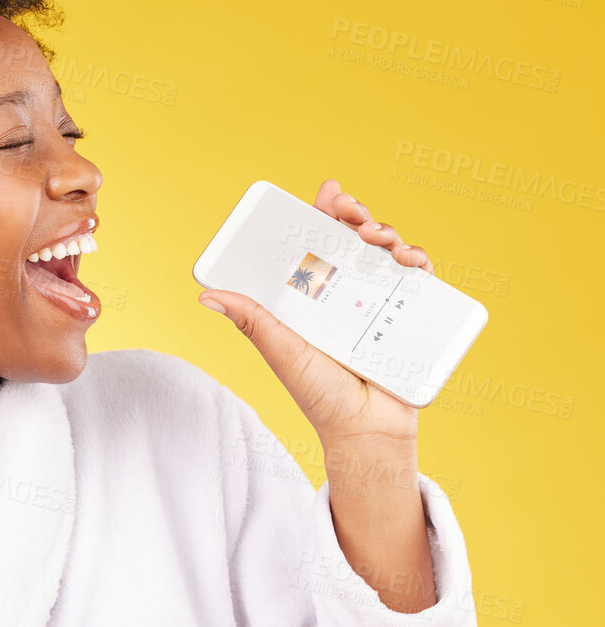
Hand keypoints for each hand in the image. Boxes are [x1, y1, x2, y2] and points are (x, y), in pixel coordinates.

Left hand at [196, 179, 434, 449]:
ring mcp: (381, 304)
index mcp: (314, 299)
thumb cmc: (319, 396)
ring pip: (387, 254)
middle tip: (350, 210)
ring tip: (376, 236)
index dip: (322, 216)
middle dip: (355, 217)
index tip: (326, 194)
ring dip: (386, 232)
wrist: (367, 432)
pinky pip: (420, 280)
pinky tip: (409, 258)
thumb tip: (207, 295)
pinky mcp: (412, 316)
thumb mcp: (282, 351)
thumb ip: (252, 321)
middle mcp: (347, 296)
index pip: (318, 247)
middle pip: (354, 242)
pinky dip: (418, 260)